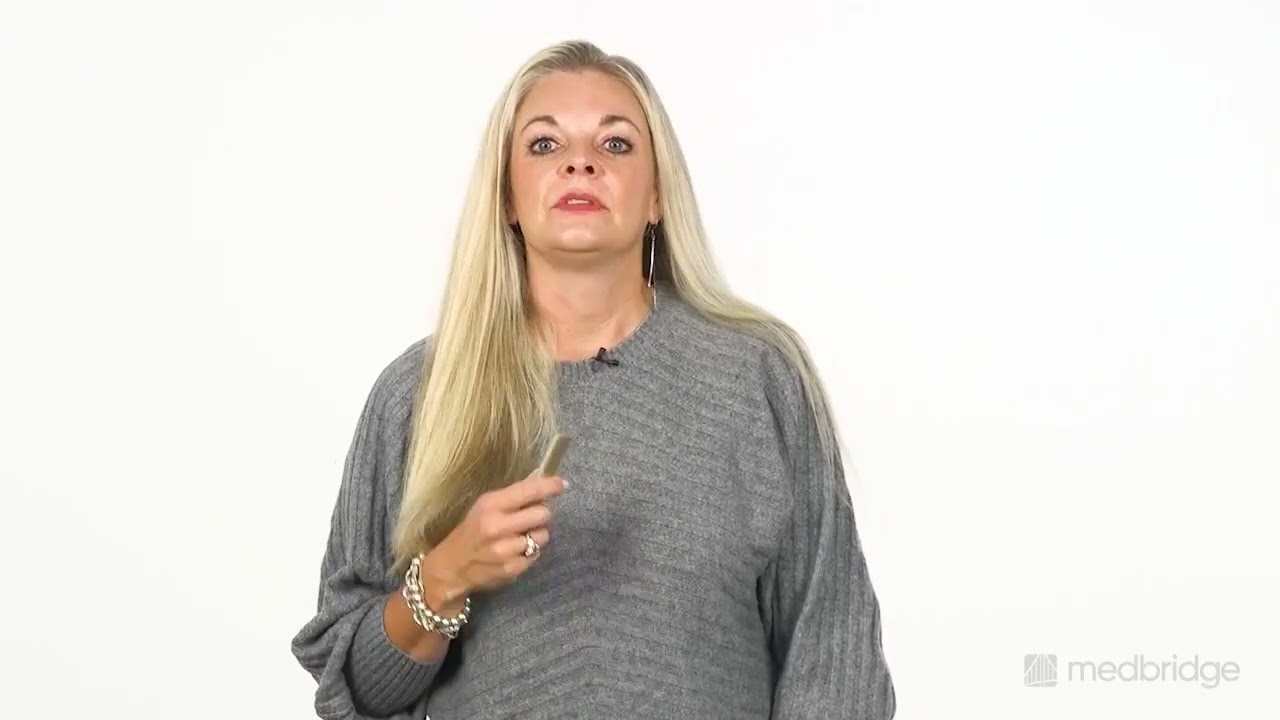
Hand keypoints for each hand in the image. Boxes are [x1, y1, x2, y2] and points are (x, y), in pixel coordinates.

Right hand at [423, 471, 567, 603]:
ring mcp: (505, 550)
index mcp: (491, 505)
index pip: (528, 491)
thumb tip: (541, 484)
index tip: (562, 484)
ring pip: (543, 535)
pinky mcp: (512, 569)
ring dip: (537, 534)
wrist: (452, 567)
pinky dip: (530, 551)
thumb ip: (512, 497)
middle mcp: (498, 526)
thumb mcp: (484, 507)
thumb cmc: (471, 531)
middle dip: (541, 514)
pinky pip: (536, 554)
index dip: (549, 486)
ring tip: (521, 536)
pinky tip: (515, 551)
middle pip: (543, 514)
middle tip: (531, 517)